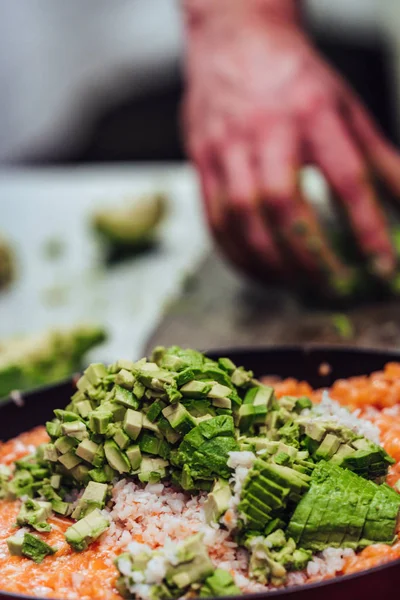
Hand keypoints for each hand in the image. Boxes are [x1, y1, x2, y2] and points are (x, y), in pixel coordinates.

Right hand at [183, 1, 399, 293]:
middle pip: (283, 204)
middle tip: (331, 286)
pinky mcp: (201, 161)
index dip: (366, 230)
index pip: (345, 180)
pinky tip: (258, 269)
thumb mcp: (345, 107)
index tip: (381, 267)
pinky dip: (237, 254)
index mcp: (313, 112)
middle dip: (308, 255)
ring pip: (242, 217)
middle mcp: (266, 130)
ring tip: (294, 284)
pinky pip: (214, 219)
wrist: (235, 40)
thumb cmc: (294, 78)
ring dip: (270, 262)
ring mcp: (227, 147)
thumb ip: (378, 158)